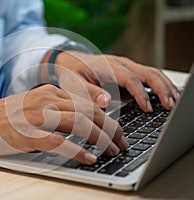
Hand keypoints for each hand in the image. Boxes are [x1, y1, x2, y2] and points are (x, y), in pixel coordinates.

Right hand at [0, 84, 128, 164]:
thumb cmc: (6, 116)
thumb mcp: (35, 104)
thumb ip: (58, 108)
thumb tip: (86, 119)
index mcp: (50, 93)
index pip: (88, 103)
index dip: (108, 118)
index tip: (118, 131)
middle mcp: (46, 101)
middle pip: (89, 112)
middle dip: (111, 129)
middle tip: (122, 143)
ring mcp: (37, 117)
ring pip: (80, 123)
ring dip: (101, 139)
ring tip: (113, 151)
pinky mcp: (28, 135)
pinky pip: (60, 142)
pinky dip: (78, 150)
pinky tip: (90, 158)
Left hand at [53, 51, 179, 111]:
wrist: (71, 62)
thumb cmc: (72, 74)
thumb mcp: (74, 84)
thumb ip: (89, 92)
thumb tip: (107, 102)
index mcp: (108, 66)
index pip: (130, 78)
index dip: (140, 93)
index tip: (148, 108)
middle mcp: (120, 64)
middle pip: (147, 72)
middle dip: (161, 88)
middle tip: (169, 106)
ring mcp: (127, 67)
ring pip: (152, 73)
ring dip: (165, 86)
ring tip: (173, 102)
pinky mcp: (129, 73)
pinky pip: (148, 77)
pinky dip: (160, 86)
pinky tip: (166, 97)